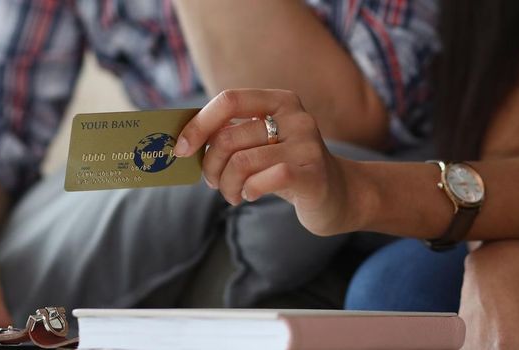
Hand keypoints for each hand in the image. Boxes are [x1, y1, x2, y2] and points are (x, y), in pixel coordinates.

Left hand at [174, 89, 360, 234]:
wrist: (338, 196)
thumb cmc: (287, 169)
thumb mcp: (261, 145)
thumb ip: (232, 136)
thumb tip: (183, 142)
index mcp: (280, 101)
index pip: (229, 100)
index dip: (199, 124)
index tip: (180, 149)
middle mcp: (296, 117)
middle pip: (229, 137)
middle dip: (210, 166)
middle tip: (213, 183)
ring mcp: (307, 144)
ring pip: (241, 162)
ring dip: (226, 185)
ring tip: (232, 194)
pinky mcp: (312, 174)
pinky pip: (261, 180)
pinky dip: (247, 191)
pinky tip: (251, 195)